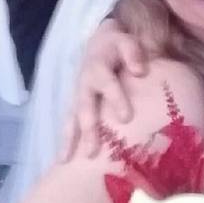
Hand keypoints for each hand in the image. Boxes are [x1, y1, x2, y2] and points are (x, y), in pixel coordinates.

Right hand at [60, 18, 147, 160]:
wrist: (98, 42)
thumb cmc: (116, 45)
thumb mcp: (126, 41)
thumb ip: (132, 54)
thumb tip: (140, 71)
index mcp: (98, 68)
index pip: (107, 84)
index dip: (116, 99)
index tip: (126, 118)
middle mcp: (84, 84)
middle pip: (84, 107)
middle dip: (88, 129)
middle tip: (92, 152)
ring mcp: (77, 96)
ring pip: (71, 118)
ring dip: (69, 139)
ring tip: (66, 161)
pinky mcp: (75, 104)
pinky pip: (68, 123)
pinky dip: (65, 140)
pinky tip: (63, 160)